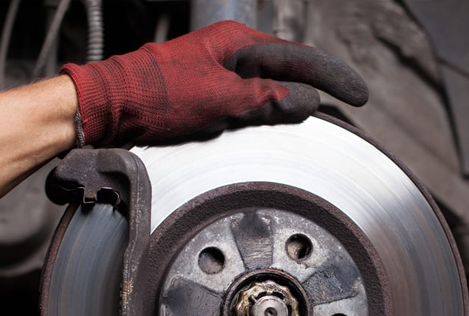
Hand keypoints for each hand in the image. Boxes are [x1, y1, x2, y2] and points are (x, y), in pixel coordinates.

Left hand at [61, 21, 367, 145]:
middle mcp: (229, 53)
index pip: (298, 59)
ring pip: (269, 83)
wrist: (109, 109)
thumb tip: (306, 102)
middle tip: (350, 99)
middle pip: (288, 67)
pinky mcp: (206, 94)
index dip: (332, 77)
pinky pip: (250, 98)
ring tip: (325, 109)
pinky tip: (278, 118)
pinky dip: (271, 108)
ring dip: (296, 97)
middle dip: (321, 83)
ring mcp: (217, 72)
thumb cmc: (154, 97)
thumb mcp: (220, 100)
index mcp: (236, 43)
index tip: (359, 94)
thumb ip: (265, 101)